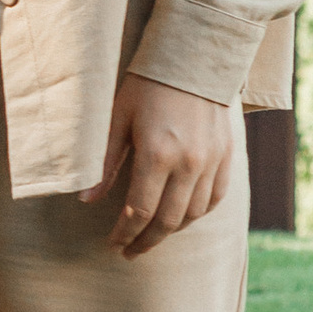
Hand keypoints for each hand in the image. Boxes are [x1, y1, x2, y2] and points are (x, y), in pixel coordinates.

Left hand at [83, 76, 235, 257]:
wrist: (193, 59)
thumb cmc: (146, 86)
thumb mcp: (116, 120)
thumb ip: (104, 164)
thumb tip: (85, 200)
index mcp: (157, 155)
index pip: (139, 212)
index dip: (125, 234)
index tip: (113, 245)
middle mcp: (189, 164)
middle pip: (168, 221)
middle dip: (146, 241)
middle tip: (130, 252)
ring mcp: (212, 161)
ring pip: (193, 214)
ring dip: (170, 231)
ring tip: (151, 236)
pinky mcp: (226, 156)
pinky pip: (214, 198)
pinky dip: (197, 214)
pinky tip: (180, 218)